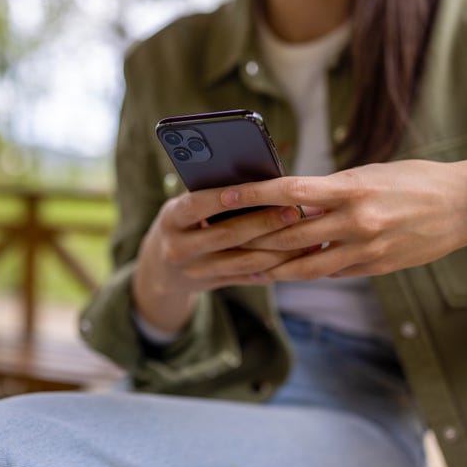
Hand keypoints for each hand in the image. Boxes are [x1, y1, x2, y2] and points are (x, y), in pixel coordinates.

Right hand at [132, 187, 306, 332]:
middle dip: (265, 222)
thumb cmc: (181, 224)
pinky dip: (273, 267)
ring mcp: (194, 270)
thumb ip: (209, 199)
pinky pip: (247, 277)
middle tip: (296, 211)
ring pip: (242, 261)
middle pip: (227, 235)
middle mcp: (178, 247)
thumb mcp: (183, 209)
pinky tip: (296, 257)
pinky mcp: (211, 285)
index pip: (197, 205)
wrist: (160, 269)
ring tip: (306, 237)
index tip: (258, 187)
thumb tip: (258, 181)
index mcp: (171, 219)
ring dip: (278, 250)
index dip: (224, 197)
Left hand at [223, 159, 466, 281]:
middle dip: (252, 238)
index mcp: (350, 189)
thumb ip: (329, 191)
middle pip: (289, 234)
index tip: (224, 194)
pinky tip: (285, 272)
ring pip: (305, 265)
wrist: (464, 204)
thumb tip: (290, 202)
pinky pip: (331, 272)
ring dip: (272, 266)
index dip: (253, 194)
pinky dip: (306, 271)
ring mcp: (367, 248)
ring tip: (245, 265)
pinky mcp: (377, 267)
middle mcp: (356, 221)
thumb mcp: (367, 175)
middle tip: (223, 239)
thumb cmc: (411, 180)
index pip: (289, 191)